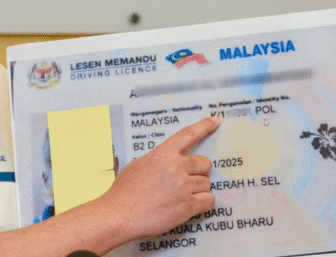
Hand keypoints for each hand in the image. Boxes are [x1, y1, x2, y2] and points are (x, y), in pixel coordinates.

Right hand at [97, 116, 219, 241]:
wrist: (120, 214)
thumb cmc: (125, 191)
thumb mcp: (138, 164)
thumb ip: (158, 159)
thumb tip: (170, 160)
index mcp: (162, 154)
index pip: (188, 135)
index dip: (204, 126)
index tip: (215, 121)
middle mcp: (176, 168)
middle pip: (204, 163)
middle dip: (199, 170)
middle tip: (188, 178)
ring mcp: (183, 187)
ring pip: (206, 183)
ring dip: (198, 189)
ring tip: (182, 195)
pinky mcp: (188, 206)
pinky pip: (209, 201)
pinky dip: (203, 203)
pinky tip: (191, 205)